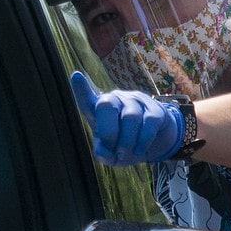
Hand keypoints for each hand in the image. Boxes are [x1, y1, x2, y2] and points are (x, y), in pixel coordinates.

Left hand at [71, 72, 185, 166]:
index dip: (81, 89)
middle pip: (106, 105)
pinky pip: (149, 122)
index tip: (76, 76)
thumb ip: (103, 153)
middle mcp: (115, 100)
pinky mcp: (155, 109)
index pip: (88, 99)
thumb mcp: (112, 155)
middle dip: (108, 131)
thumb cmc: (125, 145)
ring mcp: (135, 101)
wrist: (155, 144)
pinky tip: (139, 150)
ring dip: (127, 141)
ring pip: (130, 117)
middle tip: (111, 148)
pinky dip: (143, 141)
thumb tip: (102, 152)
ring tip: (126, 153)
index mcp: (99, 110)